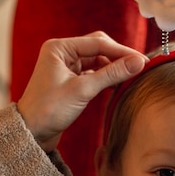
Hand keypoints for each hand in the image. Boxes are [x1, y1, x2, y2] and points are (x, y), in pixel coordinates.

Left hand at [17, 31, 147, 151]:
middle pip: (99, 47)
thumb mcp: (83, 90)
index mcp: (60, 47)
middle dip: (119, 56)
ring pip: (98, 60)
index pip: (98, 42)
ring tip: (131, 76)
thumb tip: (138, 62)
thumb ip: (112, 74)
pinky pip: (94, 72)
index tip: (143, 60)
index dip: (123, 51)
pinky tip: (117, 83)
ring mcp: (66, 65)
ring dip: (113, 67)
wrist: (31, 132)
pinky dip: (106, 76)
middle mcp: (62, 52)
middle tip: (140, 66)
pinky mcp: (70, 79)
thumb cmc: (49, 110)